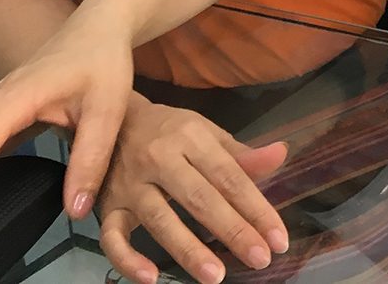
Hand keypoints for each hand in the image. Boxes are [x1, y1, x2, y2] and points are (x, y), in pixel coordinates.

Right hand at [97, 95, 289, 283]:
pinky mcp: (107, 206)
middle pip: (200, 198)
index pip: (230, 177)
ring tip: (215, 276)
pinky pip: (112, 236)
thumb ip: (241, 154)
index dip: (256, 208)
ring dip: (188, 250)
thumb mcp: (206, 133)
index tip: (278, 238)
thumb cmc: (170, 131)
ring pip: (160, 219)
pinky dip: (127, 259)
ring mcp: (131, 184)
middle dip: (233, 230)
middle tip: (260, 258)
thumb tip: (280, 155)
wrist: (111, 119)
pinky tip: (150, 279)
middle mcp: (161, 159)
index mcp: (192, 138)